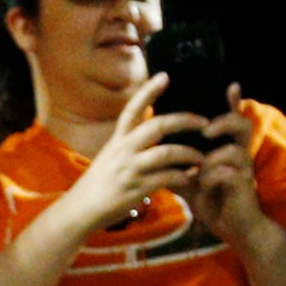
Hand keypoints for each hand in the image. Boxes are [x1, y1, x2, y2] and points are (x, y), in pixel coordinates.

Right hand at [66, 76, 210, 229]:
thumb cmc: (100, 183)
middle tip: (204, 122)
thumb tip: (155, 130)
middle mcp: (122, 150)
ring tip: (201, 157)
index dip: (148, 91)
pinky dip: (183, 177)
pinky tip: (191, 177)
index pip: (132, 109)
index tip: (165, 76)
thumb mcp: (111, 156)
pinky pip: (166, 179)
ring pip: (166, 153)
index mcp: (117, 140)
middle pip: (157, 126)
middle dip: (184, 120)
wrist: (81, 210)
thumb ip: (131, 143)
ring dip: (189, 154)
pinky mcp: (136, 189)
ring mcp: (129, 169)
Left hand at [177, 84, 268, 246]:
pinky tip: (203, 184)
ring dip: (214, 156)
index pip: (230, 118)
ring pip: (235, 149)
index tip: (230, 85)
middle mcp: (238, 153)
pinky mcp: (244, 187)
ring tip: (200, 164)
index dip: (232, 102)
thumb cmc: (212, 200)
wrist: (232, 229)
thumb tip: (152, 150)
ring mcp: (243, 169)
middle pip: (242, 124)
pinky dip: (213, 177)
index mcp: (225, 147)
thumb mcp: (190, 179)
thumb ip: (177, 163)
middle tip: (206, 129)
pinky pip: (230, 174)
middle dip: (225, 121)